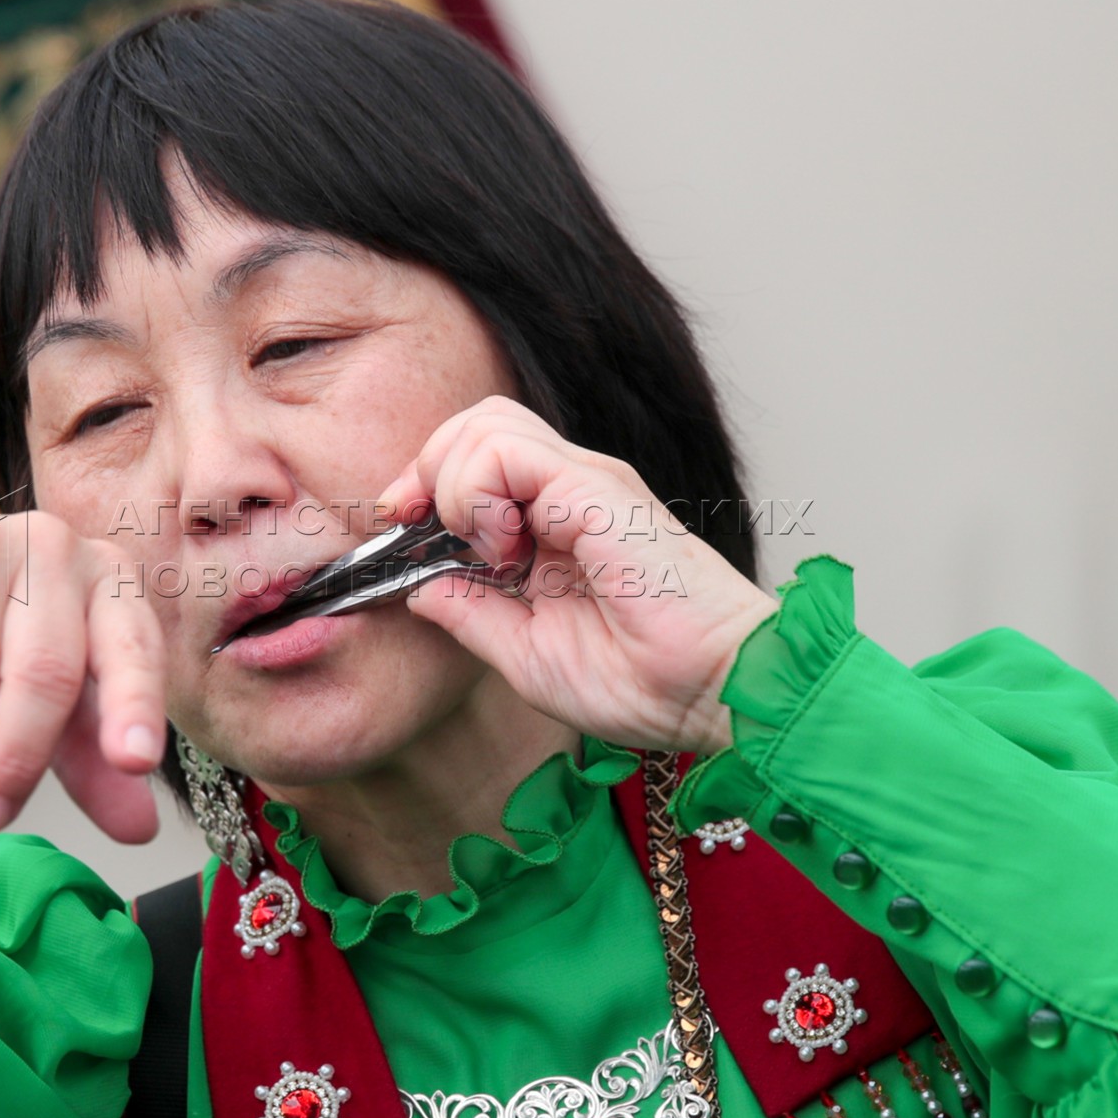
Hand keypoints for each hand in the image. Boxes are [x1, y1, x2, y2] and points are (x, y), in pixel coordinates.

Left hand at [376, 396, 778, 753]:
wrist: (716, 694)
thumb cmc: (645, 684)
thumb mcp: (526, 655)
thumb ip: (472, 615)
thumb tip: (417, 587)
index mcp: (556, 522)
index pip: (474, 457)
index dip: (423, 485)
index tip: (401, 531)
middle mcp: (572, 489)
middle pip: (475, 422)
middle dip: (426, 469)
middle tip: (422, 528)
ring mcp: (587, 482)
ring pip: (485, 423)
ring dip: (455, 483)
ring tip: (484, 548)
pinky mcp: (598, 489)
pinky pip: (508, 452)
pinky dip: (478, 493)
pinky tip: (502, 548)